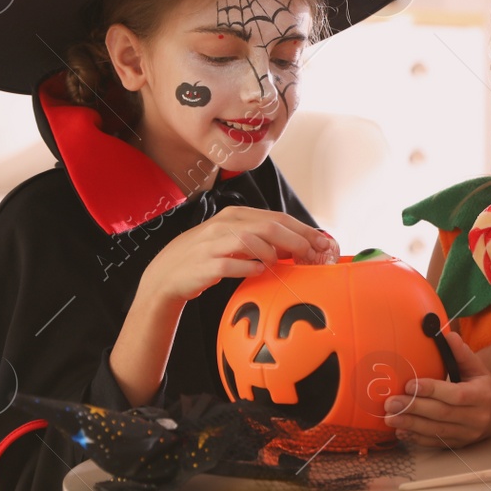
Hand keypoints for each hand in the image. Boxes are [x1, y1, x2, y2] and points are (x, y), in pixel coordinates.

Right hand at [139, 207, 333, 305]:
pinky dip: (248, 267)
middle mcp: (225, 224)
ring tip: (279, 265)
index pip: (277, 218)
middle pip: (269, 226)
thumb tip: (299, 246)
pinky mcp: (204, 264)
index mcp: (236, 215)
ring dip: (271, 253)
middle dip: (296, 241)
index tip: (324, 244)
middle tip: (312, 256)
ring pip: (251, 240)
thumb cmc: (207, 257)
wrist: (167, 274)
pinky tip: (258, 272)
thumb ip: (263, 239)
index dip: (304, 230)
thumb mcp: (234, 241)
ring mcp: (212, 243)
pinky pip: (231, 264)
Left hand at [384, 331, 490, 446]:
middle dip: (414, 408)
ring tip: (390, 418)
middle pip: (442, 414)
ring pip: (437, 431)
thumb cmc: (482, 385)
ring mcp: (468, 434)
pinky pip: (436, 443)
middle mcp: (477, 417)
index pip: (456, 394)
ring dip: (411, 425)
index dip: (433, 390)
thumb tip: (448, 335)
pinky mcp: (459, 444)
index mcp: (482, 395)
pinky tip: (401, 431)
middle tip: (391, 403)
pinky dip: (417, 438)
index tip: (409, 384)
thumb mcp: (477, 368)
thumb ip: (462, 354)